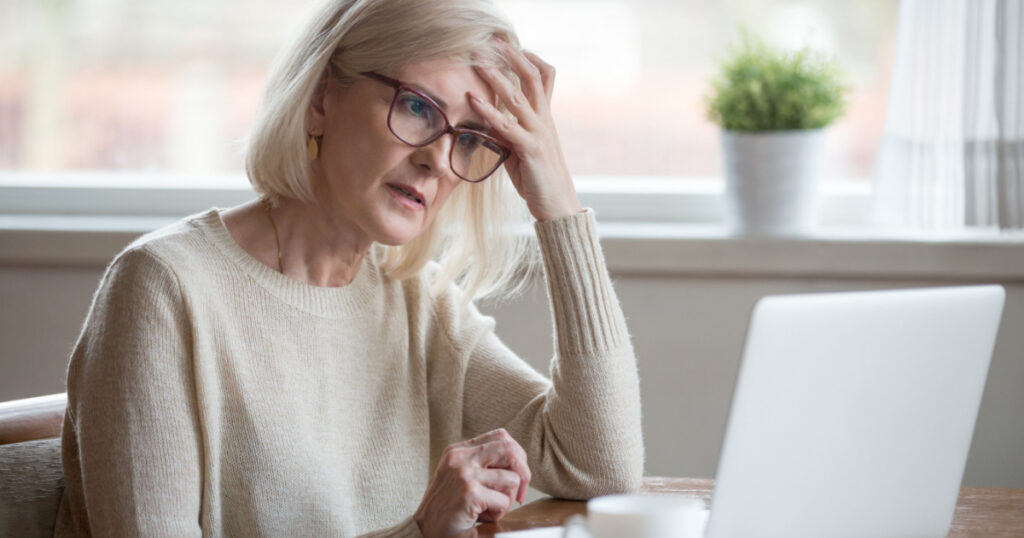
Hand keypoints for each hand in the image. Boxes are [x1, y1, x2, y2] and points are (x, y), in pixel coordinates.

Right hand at [413, 429, 531, 536]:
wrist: (425, 532)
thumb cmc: (447, 509)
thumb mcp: (460, 477)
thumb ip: (482, 464)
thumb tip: (519, 462)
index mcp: (458, 451)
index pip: (501, 437)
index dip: (517, 456)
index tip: (516, 476)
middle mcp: (460, 458)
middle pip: (510, 449)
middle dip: (523, 472)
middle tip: (520, 494)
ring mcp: (464, 474)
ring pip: (512, 479)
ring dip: (508, 500)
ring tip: (489, 509)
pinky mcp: (469, 493)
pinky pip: (504, 501)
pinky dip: (499, 513)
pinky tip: (481, 517)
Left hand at [468, 43, 582, 221]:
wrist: (557, 205)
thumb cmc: (537, 178)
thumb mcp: (520, 149)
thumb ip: (507, 131)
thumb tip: (486, 119)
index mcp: (545, 118)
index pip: (544, 78)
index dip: (530, 59)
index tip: (513, 45)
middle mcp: (545, 120)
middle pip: (533, 78)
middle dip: (513, 57)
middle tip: (494, 41)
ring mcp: (539, 133)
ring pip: (519, 97)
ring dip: (497, 78)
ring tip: (479, 63)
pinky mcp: (531, 150)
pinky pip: (508, 126)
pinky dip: (489, 111)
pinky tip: (474, 100)